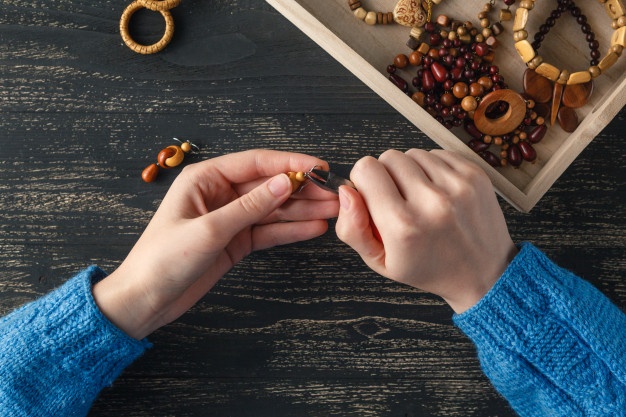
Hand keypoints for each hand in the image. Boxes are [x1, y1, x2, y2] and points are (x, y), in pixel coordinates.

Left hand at [93, 150, 338, 338]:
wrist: (145, 300)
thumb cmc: (162, 260)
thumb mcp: (208, 230)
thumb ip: (249, 207)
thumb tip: (285, 183)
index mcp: (205, 179)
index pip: (255, 163)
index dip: (290, 164)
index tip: (319, 168)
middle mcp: (219, 194)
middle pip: (268, 186)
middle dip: (301, 190)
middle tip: (333, 195)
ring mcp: (229, 218)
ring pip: (272, 209)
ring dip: (301, 210)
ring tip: (333, 211)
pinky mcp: (235, 241)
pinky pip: (267, 231)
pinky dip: (289, 230)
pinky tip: (313, 228)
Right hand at [335, 149, 516, 312]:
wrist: (483, 273)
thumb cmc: (428, 268)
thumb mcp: (380, 262)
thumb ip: (352, 228)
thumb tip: (345, 190)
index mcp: (403, 225)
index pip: (366, 169)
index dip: (363, 181)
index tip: (373, 197)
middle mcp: (431, 201)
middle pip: (388, 156)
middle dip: (386, 175)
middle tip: (398, 200)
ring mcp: (457, 185)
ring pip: (413, 153)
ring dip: (411, 171)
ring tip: (420, 198)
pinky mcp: (475, 175)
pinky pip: (437, 153)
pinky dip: (432, 168)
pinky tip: (438, 192)